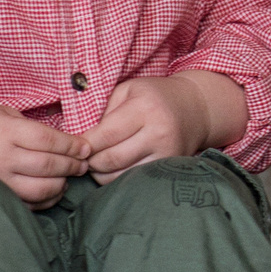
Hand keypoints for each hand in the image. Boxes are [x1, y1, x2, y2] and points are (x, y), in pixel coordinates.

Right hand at [0, 101, 89, 205]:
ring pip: (42, 189)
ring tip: (69, 176)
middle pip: (49, 166)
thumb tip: (69, 142)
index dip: (72, 146)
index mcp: (2, 131)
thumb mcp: (0, 113)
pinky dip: (47, 199)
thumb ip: (31, 127)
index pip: (49, 140)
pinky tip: (52, 189)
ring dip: (62, 184)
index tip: (86, 148)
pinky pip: (29, 204)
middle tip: (84, 164)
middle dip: (73, 165)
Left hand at [79, 72, 247, 177]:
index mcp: (145, 108)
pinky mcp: (169, 166)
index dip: (84, 145)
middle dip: (90, 162)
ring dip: (101, 173)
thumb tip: (79, 140)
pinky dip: (117, 178)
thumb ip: (103, 111)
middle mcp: (159, 132)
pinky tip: (113, 168)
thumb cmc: (154, 96)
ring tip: (96, 163)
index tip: (74, 147)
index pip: (105, 135)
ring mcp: (167, 153)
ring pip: (121, 175)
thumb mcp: (128, 91)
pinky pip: (134, 180)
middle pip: (111, 159)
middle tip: (82, 157)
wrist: (196, 108)